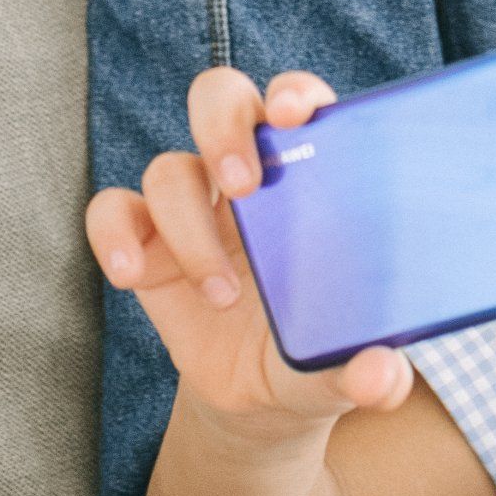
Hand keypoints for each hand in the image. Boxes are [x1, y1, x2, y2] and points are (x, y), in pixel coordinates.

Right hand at [86, 66, 413, 442]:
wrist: (264, 402)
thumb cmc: (319, 354)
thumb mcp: (347, 366)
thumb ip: (370, 371)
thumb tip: (383, 380)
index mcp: (311, 178)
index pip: (298, 104)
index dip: (293, 93)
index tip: (294, 114)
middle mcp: (250, 178)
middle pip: (222, 99)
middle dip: (224, 127)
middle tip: (243, 187)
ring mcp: (194, 206)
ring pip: (168, 168)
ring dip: (188, 226)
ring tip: (223, 295)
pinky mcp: (147, 242)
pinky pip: (112, 209)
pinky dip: (115, 233)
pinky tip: (132, 274)